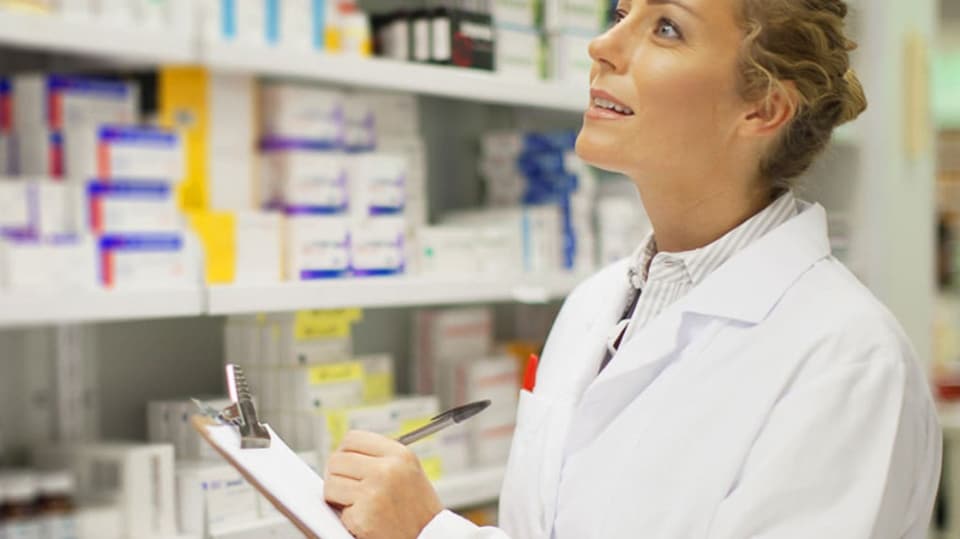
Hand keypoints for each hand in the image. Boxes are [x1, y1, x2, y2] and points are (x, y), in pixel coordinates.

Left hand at [324, 431, 443, 538]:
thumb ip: (381, 457)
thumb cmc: (419, 509)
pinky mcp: (363, 517)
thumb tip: (345, 452)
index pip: (353, 439)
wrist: (428, 538)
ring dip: (337, 497)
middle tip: (346, 487)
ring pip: (331, 484)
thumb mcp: (409, 471)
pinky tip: (365, 519)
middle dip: (337, 475)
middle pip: (337, 460)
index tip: (345, 462)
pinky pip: (338, 511)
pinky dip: (348, 518)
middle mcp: (387, 470)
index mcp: (400, 455)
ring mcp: (373, 493)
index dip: (344, 452)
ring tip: (357, 504)